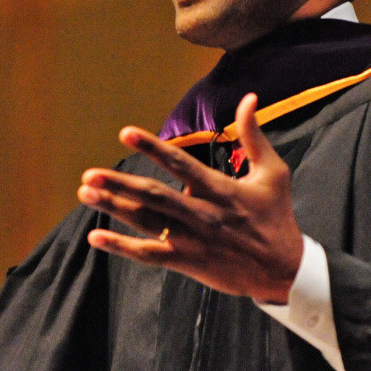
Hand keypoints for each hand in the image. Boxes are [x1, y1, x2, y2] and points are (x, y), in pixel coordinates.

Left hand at [79, 93, 303, 303]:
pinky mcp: (187, 262)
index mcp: (220, 189)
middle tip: (89, 175)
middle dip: (119, 185)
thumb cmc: (277, 218)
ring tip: (85, 193)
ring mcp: (192, 240)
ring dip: (114, 208)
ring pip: (146, 223)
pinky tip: (96, 236)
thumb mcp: (273, 173)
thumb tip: (249, 98)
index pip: (180, 164)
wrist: (284, 271)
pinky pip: (149, 254)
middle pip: (154, 197)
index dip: (152, 148)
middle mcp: (202, 214)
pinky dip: (121, 247)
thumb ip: (254, 135)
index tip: (125, 132)